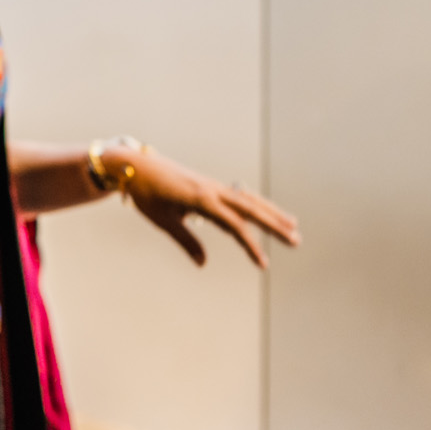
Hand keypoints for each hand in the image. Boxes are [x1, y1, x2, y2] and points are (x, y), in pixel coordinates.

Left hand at [109, 146, 300, 267]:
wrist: (134, 165)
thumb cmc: (146, 193)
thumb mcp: (163, 220)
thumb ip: (185, 241)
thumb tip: (203, 264)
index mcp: (201, 200)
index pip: (234, 226)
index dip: (250, 246)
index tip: (263, 264)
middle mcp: (212, 190)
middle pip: (251, 209)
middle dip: (274, 224)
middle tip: (297, 240)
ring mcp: (212, 185)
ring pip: (248, 199)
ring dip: (270, 212)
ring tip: (292, 224)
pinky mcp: (208, 185)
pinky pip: (238, 194)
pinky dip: (254, 203)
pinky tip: (264, 211)